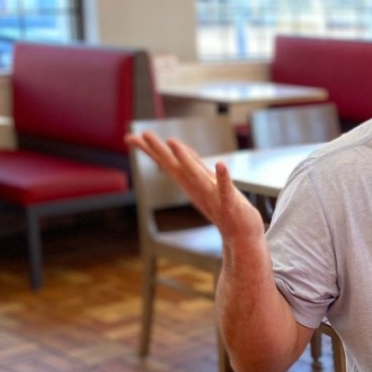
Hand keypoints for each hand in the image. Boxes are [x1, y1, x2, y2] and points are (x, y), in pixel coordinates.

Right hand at [125, 131, 263, 240]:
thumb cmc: (224, 209)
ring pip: (196, 176)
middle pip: (176, 167)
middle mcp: (198, 189)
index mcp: (191, 183)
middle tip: (142, 134)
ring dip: (186, 160)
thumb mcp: (205, 182)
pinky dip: (223, 178)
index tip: (131, 138)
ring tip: (173, 143)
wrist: (241, 237)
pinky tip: (221, 165)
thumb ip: (193, 166)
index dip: (151, 150)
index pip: (168, 164)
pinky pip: (226, 191)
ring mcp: (213, 198)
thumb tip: (178, 147)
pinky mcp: (231, 205)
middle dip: (160, 151)